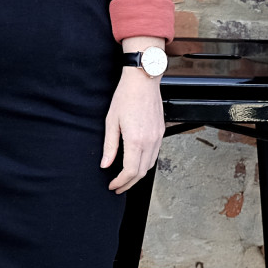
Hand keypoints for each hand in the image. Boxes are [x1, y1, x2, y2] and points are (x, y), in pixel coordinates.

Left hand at [102, 67, 163, 192]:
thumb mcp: (111, 122)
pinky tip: (136, 162)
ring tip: (126, 178)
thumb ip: (110, 146)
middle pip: (141, 172)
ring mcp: (158, 137)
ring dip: (138, 175)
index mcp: (136, 140)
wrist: (143, 81)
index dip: (121, 182)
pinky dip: (145, 163)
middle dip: (129, 183)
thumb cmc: (125, 97)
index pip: (130, 171)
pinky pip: (155, 154)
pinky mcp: (161, 132)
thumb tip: (105, 165)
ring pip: (150, 165)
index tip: (112, 185)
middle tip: (118, 187)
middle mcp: (150, 141)